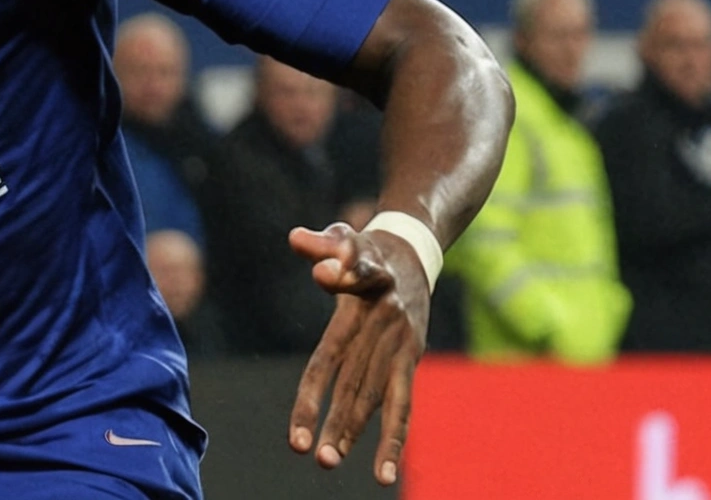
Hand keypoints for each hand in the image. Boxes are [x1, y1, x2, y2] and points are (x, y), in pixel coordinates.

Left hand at [286, 221, 430, 485]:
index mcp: (364, 300)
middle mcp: (386, 326)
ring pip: (375, 396)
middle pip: (355, 378)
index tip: (304, 411)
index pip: (336, 344)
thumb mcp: (343, 236)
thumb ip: (322, 244)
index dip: (319, 379)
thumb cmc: (363, 247)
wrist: (412, 250)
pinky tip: (382, 474)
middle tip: (312, 453)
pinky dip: (392, 439)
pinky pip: (402, 405)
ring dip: (353, 431)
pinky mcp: (410, 359)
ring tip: (329, 461)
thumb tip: (297, 241)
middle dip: (334, 417)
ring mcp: (402, 346)